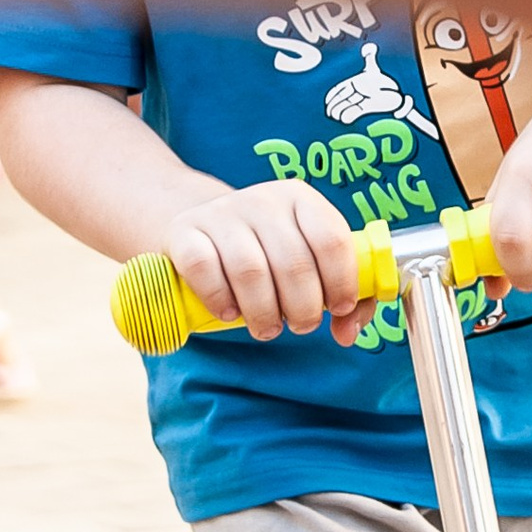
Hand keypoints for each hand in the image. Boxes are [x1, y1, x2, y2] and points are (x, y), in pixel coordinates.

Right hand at [170, 179, 361, 342]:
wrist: (203, 228)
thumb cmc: (269, 254)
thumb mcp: (309, 261)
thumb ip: (345, 298)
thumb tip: (347, 333)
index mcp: (301, 199)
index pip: (331, 239)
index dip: (341, 282)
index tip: (337, 308)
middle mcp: (262, 200)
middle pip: (293, 263)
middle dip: (303, 309)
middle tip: (300, 325)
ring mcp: (221, 214)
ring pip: (250, 271)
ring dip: (264, 314)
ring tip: (267, 328)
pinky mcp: (184, 232)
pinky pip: (205, 269)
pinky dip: (220, 300)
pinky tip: (230, 312)